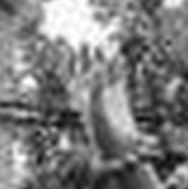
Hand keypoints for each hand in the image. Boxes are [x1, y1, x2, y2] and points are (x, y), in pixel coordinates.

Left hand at [69, 49, 147, 164]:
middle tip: (83, 40)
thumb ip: (96, 90)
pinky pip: (118, 77)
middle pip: (85, 71)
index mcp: (81, 98)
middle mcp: (92, 96)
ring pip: (103, 72)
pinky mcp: (120, 97)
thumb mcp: (96, 109)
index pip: (72, 76)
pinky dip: (118, 67)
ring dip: (101, 59)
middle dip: (84, 57)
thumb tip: (97, 71)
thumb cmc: (103, 133)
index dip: (69, 63)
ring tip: (101, 44)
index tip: (67, 48)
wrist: (118, 148)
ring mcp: (106, 95)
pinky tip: (119, 56)